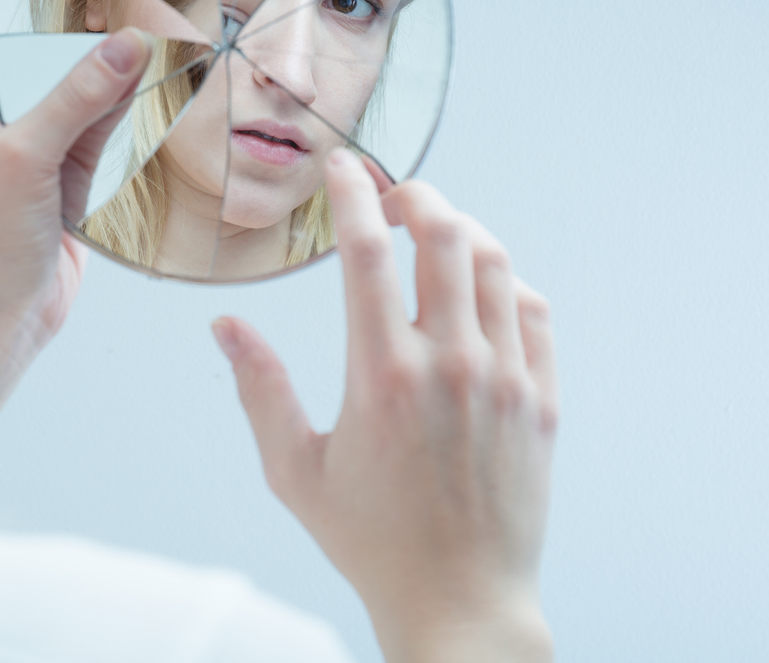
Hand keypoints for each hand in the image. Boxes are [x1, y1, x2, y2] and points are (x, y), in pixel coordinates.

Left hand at [0, 28, 152, 445]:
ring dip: (113, 86)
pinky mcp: (59, 179)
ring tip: (160, 48)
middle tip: (138, 11)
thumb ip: (75, 98)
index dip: (43, 14)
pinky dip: (122, 122)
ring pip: (77, 101)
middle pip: (46, 66)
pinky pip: (95, 137)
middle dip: (89, 51)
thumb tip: (127, 47)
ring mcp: (25, 151)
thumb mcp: (25, 157)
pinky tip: (155, 93)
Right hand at [212, 149, 557, 662]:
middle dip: (414, 194)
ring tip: (433, 233)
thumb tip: (225, 326)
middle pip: (444, 232)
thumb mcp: (295, 470)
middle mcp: (450, 363)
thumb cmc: (371, 541)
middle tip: (389, 196)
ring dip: (461, 229)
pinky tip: (480, 289)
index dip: (350, 192)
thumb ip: (259, 389)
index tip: (341, 167)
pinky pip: (533, 310)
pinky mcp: (543, 401)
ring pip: (495, 261)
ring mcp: (506, 379)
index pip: (365, 248)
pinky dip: (505, 281)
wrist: (461, 601)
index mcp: (381, 374)